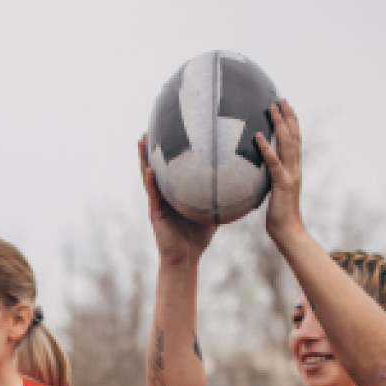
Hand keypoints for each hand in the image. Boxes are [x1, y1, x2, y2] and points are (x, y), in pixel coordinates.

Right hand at [139, 135, 215, 267]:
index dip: (169, 151)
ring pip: (148, 176)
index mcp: (175, 193)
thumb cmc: (198, 237)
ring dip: (143, 158)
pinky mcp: (155, 213)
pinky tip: (150, 169)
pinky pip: (153, 194)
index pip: (171, 168)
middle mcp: (164, 195)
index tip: (170, 130)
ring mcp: (157, 203)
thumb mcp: (212, 212)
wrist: (186, 258)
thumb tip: (242, 182)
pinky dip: (151, 181)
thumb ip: (222, 197)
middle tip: (151, 127)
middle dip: (151, 148)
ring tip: (142, 139)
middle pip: (156, 167)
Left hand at [256, 99, 304, 243]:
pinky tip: (257, 136)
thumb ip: (271, 181)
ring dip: (279, 125)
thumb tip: (261, 174)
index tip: (285, 108)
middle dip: (288, 117)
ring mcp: (290, 175)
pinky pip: (273, 163)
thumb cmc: (279, 216)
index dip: (291, 124)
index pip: (294, 141)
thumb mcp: (274, 194)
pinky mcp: (282, 184)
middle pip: (293, 137)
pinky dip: (265, 148)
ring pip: (287, 144)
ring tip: (272, 108)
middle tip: (281, 99)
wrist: (289, 231)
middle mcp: (295, 169)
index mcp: (293, 170)